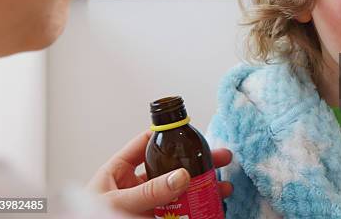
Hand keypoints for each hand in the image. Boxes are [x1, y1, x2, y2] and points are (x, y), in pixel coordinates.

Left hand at [88, 130, 232, 217]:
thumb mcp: (117, 202)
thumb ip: (148, 191)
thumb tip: (180, 176)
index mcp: (119, 170)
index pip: (146, 142)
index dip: (167, 134)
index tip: (189, 130)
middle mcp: (136, 185)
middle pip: (172, 165)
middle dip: (197, 161)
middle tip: (219, 157)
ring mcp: (148, 203)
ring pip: (180, 189)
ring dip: (203, 186)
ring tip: (222, 187)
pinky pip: (180, 211)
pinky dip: (197, 208)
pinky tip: (211, 206)